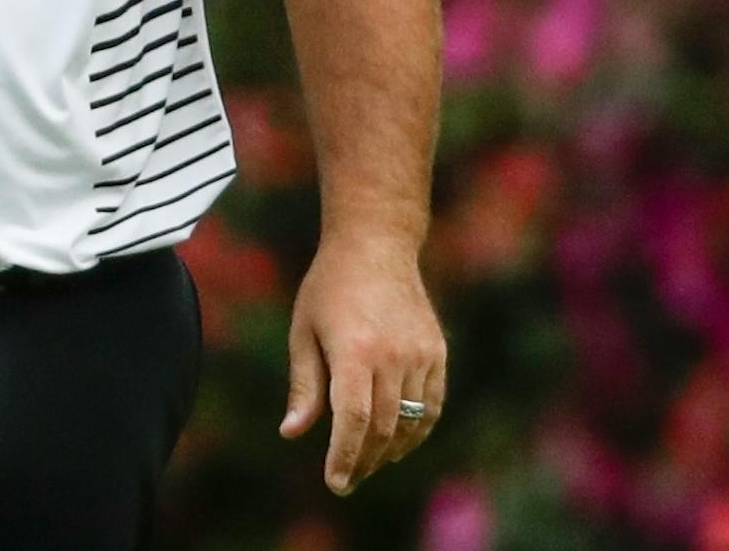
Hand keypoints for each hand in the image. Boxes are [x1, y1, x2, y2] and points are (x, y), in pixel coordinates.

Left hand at [279, 232, 446, 494]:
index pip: (353, 420)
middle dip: (364, 461)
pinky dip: (417, 431)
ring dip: (389, 451)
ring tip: (368, 462)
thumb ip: (303, 386)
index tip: (336, 482)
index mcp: (354, 350)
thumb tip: (292, 434)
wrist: (375, 245)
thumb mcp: (303, 331)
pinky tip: (397, 442)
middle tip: (349, 478)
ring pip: (410, 423)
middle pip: (382, 428)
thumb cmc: (329, 288)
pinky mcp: (436, 352)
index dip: (344, 457)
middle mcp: (392, 356)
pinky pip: (431, 406)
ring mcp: (420, 354)